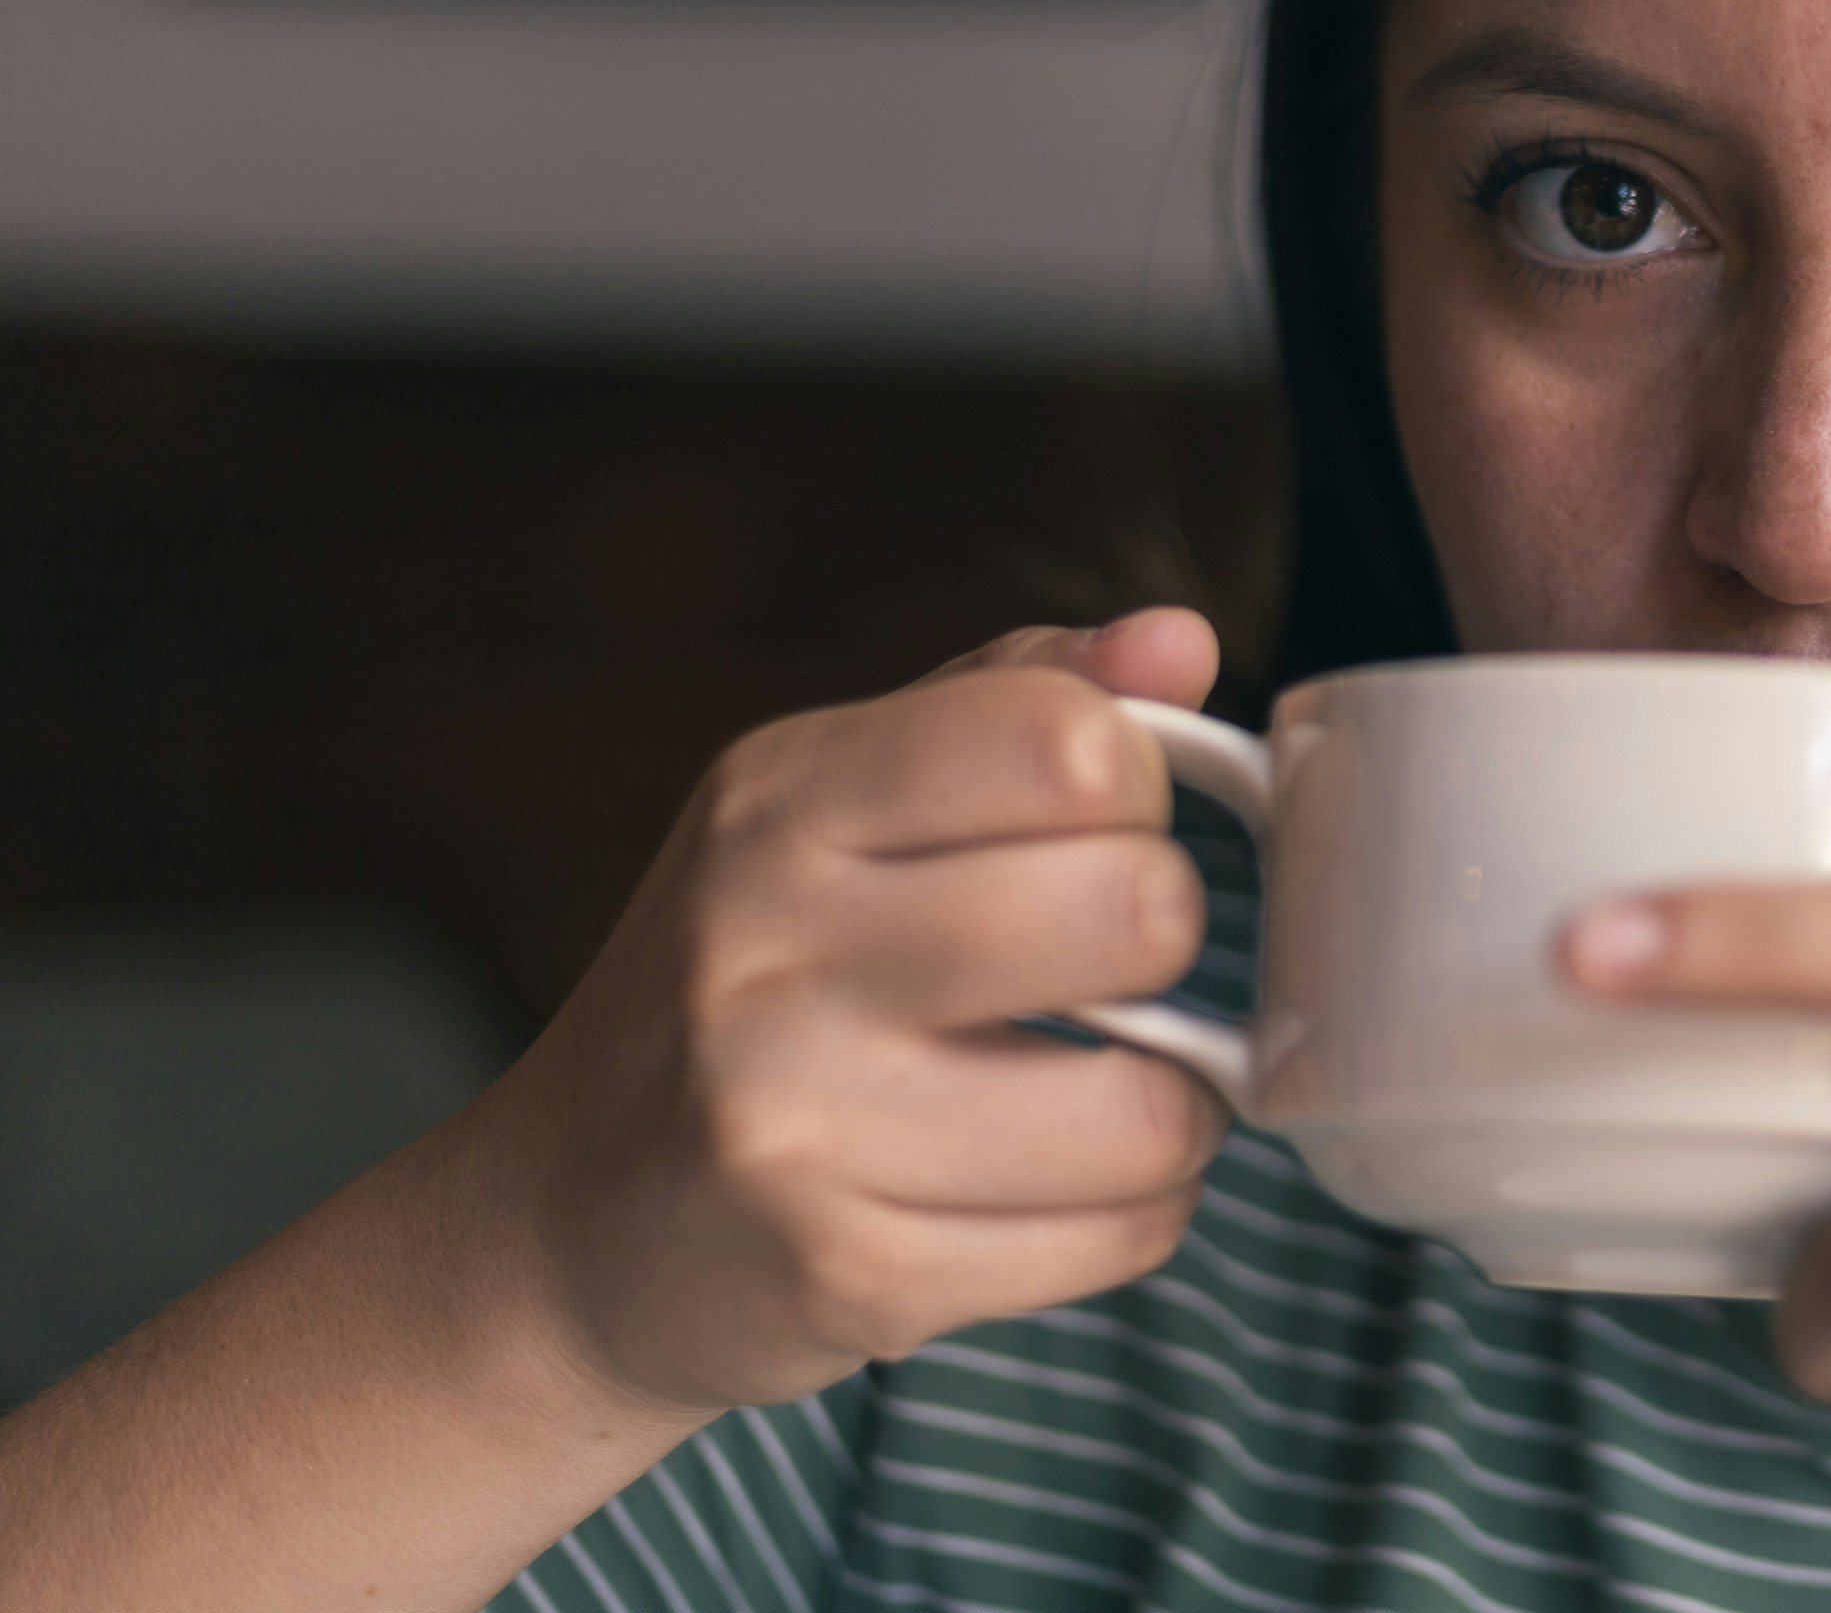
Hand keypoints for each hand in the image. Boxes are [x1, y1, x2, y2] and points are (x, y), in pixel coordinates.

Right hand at [468, 609, 1227, 1414]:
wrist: (564, 1229)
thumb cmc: (750, 981)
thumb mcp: (837, 802)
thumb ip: (1014, 701)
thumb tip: (1182, 641)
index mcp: (785, 800)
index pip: (1065, 741)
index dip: (1134, 786)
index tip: (1093, 830)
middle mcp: (772, 949)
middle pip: (1136, 909)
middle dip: (1165, 939)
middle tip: (1108, 966)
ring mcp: (799, 1123)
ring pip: (1150, 1107)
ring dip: (1176, 1103)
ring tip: (1105, 1088)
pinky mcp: (846, 1273)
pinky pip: (1118, 1236)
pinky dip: (1134, 1211)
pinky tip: (1057, 1183)